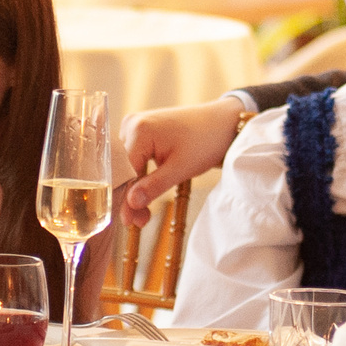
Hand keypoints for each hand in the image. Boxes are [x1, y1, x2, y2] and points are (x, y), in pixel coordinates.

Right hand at [119, 97, 245, 227]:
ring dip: (134, 189)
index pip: (123, 171)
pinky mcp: (141, 132)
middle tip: (139, 223)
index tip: (129, 222)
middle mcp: (131, 125)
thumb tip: (130, 203)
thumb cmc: (206, 141)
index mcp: (139, 130)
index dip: (124, 198)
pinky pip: (134, 159)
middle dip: (129, 197)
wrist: (223, 123)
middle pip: (123, 169)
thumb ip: (154, 186)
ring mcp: (134, 126)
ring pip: (127, 166)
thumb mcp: (180, 168)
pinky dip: (140, 178)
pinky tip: (144, 195)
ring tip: (143, 214)